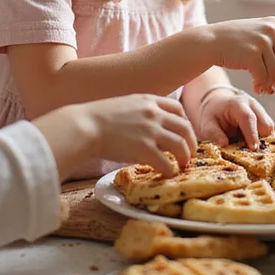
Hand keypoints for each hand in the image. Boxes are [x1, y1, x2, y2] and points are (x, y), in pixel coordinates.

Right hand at [35, 95, 196, 179]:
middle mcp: (154, 113)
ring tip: (181, 166)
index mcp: (148, 100)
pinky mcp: (145, 149)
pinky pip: (167, 163)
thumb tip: (144, 126)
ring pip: (181, 146)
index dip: (185, 123)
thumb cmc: (95, 118)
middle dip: (191, 142)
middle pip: (185, 128)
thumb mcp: (123, 105)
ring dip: (184, 158)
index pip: (177, 109)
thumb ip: (138, 111)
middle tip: (189, 154)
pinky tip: (166, 174)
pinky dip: (170, 170)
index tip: (184, 133)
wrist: (84, 126)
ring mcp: (151, 131)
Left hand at [198, 87, 273, 148]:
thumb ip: (213, 133)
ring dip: (263, 142)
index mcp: (238, 103)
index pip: (248, 118)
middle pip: (265, 124)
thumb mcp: (207, 123)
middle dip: (261, 140)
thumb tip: (224, 144)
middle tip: (252, 154)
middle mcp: (253, 105)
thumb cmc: (213, 114)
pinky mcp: (265, 119)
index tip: (253, 149)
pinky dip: (263, 142)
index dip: (252, 134)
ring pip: (270, 130)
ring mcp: (261, 112)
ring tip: (249, 151)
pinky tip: (252, 148)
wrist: (220, 104)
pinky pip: (269, 133)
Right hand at [208, 16, 274, 94]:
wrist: (209, 42)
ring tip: (263, 88)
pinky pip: (263, 77)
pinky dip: (261, 86)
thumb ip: (272, 47)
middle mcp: (270, 30)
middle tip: (274, 86)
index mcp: (273, 23)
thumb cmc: (231, 42)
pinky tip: (257, 89)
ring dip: (270, 83)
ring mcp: (261, 41)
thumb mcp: (255, 34)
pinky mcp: (252, 55)